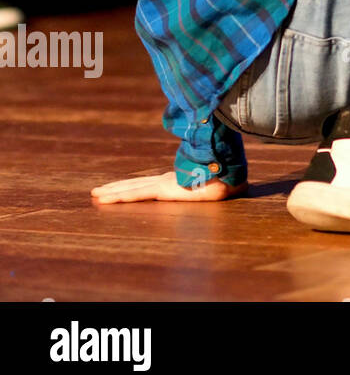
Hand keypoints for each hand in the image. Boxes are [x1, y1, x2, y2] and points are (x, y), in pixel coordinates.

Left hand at [91, 171, 246, 203]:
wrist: (230, 177)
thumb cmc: (227, 181)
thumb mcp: (215, 186)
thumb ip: (210, 184)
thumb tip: (220, 186)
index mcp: (177, 181)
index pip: (149, 185)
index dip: (132, 186)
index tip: (118, 189)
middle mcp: (167, 181)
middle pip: (136, 185)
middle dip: (116, 188)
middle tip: (96, 191)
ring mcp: (164, 184)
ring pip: (131, 189)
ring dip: (112, 192)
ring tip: (95, 195)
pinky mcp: (162, 189)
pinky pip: (136, 194)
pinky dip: (118, 195)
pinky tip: (104, 198)